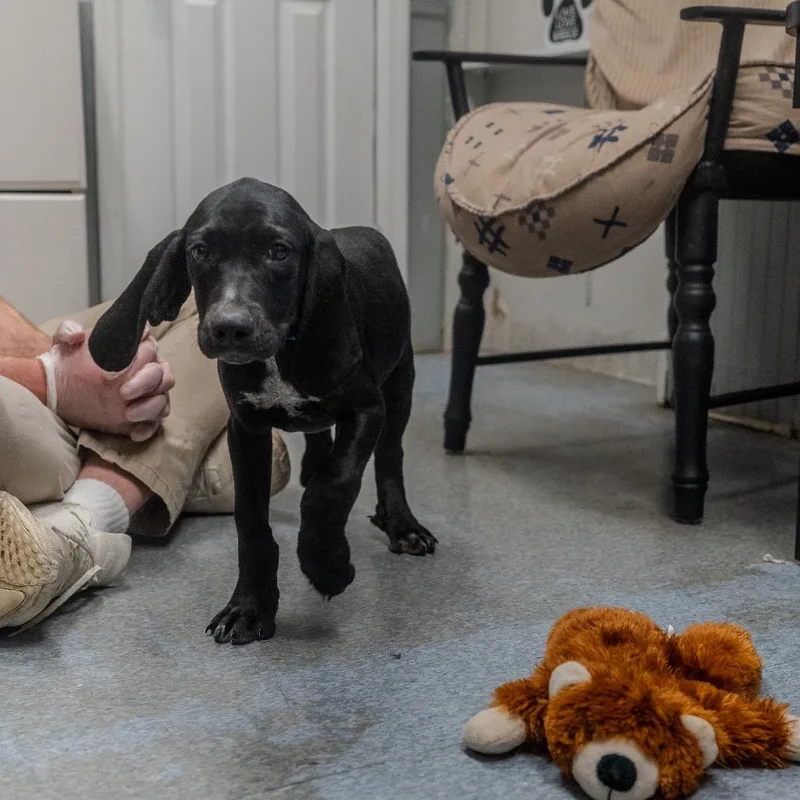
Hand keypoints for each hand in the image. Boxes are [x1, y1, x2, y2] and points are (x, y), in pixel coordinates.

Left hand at [42, 321, 174, 440]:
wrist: (60, 391)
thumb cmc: (69, 364)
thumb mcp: (62, 344)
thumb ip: (67, 332)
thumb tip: (77, 335)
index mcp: (135, 350)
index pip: (151, 345)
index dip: (147, 349)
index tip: (132, 357)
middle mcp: (147, 371)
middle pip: (163, 373)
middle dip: (147, 382)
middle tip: (124, 393)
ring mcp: (148, 395)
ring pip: (163, 398)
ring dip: (150, 407)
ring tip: (128, 414)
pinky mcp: (143, 416)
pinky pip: (156, 423)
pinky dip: (148, 428)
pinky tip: (134, 433)